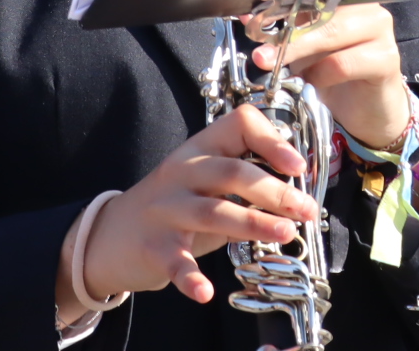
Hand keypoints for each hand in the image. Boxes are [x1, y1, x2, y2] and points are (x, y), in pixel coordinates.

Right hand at [57, 105, 321, 322]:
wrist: (111, 236)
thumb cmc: (174, 209)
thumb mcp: (205, 184)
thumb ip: (242, 185)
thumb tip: (296, 195)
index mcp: (199, 150)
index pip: (238, 125)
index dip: (271, 141)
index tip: (297, 166)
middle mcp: (181, 173)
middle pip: (232, 172)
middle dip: (274, 191)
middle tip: (306, 211)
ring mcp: (165, 209)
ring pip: (213, 211)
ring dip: (253, 223)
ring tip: (285, 234)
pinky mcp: (153, 246)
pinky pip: (175, 261)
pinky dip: (190, 277)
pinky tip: (206, 292)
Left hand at [251, 0, 410, 149]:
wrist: (370, 110)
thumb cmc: (337, 74)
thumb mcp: (306, 49)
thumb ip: (285, 30)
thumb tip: (249, 16)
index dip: (280, 3)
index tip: (253, 18)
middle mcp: (366, 6)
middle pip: (320, 10)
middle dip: (285, 32)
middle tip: (260, 51)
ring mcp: (380, 30)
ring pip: (330, 32)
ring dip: (297, 51)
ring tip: (275, 66)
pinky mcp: (386, 58)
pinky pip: (343, 63)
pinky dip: (320, 75)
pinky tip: (309, 83)